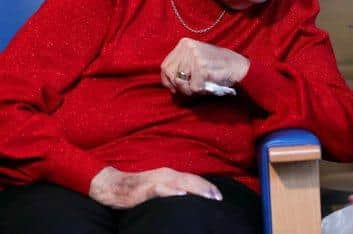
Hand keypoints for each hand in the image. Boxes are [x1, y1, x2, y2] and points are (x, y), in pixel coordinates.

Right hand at [89, 166, 222, 208]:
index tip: (220, 196)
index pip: (194, 179)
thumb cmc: (138, 188)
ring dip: (194, 189)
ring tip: (207, 196)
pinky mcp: (144, 189)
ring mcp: (155, 180)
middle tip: (219, 198)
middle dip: (206, 188)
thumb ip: (174, 189)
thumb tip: (190, 197)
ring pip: (179, 182)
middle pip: (191, 180)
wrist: (112, 185)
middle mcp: (166, 174)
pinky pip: (159, 189)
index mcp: (171, 174)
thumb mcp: (159, 187)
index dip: (207, 186)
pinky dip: (171, 191)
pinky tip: (181, 195)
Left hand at [161, 38, 249, 95]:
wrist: (240, 66)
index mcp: (184, 43)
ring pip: (180, 82)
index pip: (165, 66)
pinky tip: (209, 86)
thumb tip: (168, 82)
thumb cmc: (219, 66)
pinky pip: (194, 87)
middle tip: (190, 91)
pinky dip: (201, 91)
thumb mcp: (197, 58)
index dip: (168, 81)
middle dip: (178, 87)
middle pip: (170, 74)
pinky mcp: (202, 67)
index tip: (174, 89)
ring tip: (202, 88)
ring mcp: (194, 56)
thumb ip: (183, 65)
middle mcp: (187, 47)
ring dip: (190, 90)